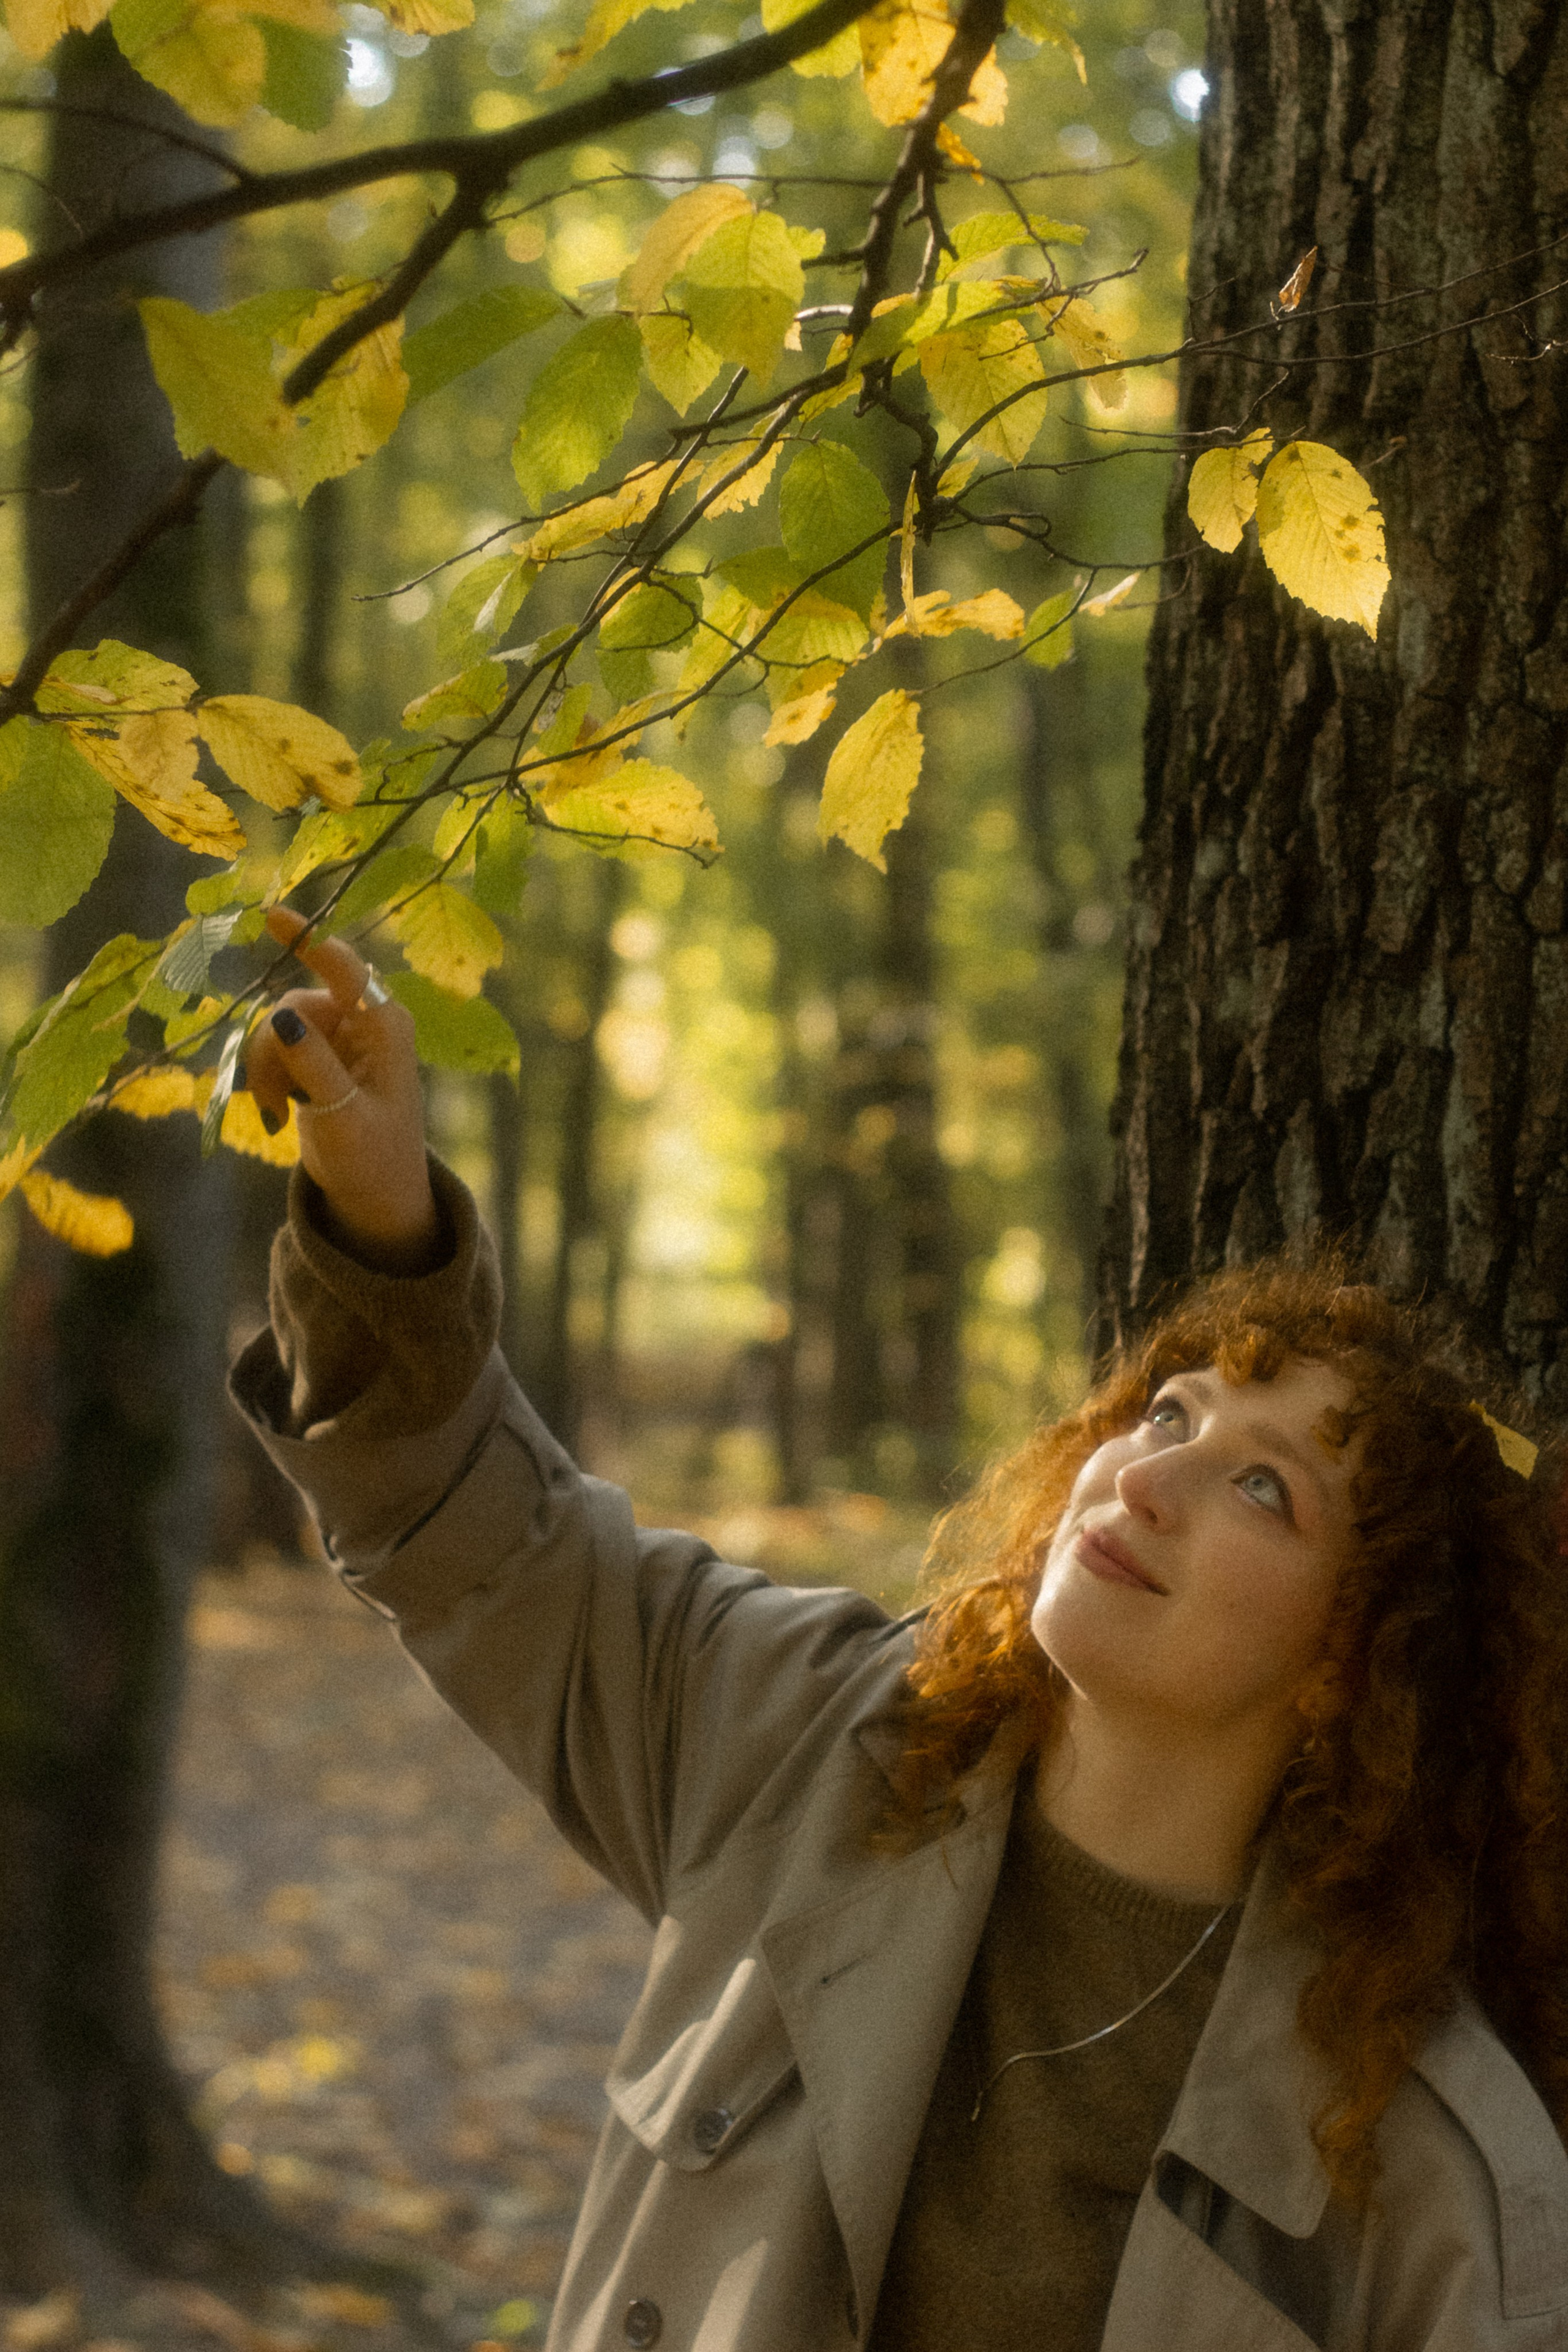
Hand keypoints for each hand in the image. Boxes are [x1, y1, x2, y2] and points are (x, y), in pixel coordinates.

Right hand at [245, 906, 442, 1274]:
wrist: (375, 1195)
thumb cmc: (373, 1159)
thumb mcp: (344, 1116)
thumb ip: (314, 1066)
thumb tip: (283, 1016)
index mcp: (384, 1027)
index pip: (345, 968)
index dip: (309, 938)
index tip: (270, 912)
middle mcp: (363, 1022)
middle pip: (293, 1003)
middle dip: (270, 1048)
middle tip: (269, 1100)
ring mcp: (338, 1036)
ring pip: (275, 1026)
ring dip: (263, 1068)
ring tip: (277, 1112)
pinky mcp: (318, 1055)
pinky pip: (273, 1045)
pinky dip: (266, 1077)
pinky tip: (278, 1111)